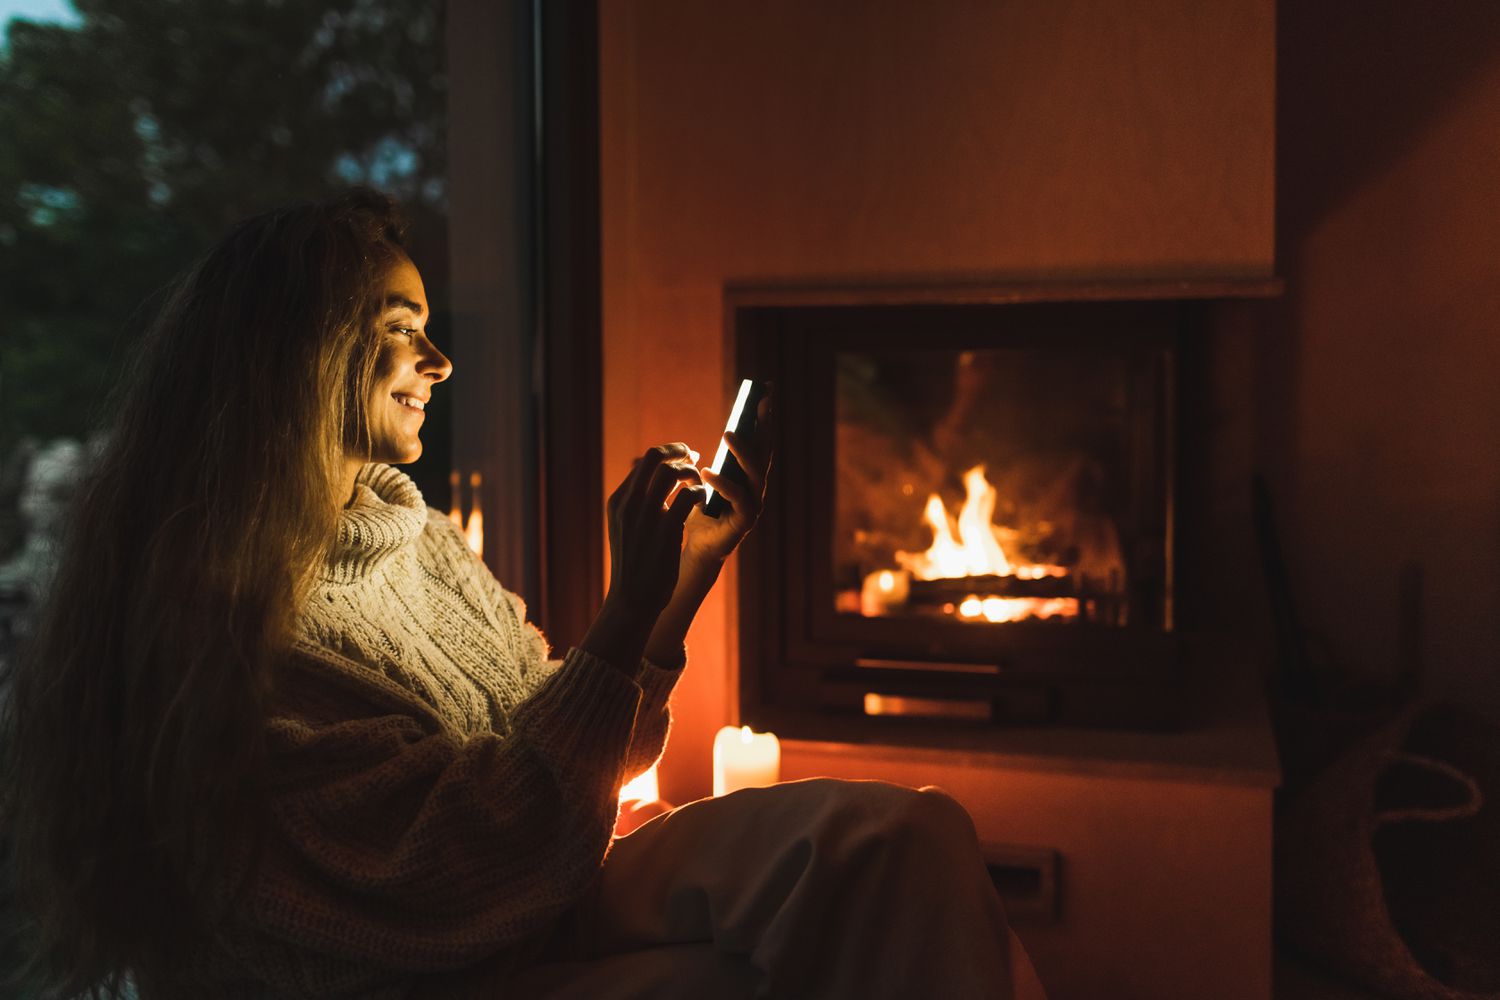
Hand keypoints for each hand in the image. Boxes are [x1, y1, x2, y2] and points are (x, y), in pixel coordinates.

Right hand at [602, 442, 705, 619]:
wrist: (632, 599)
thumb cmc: (635, 565)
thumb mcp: (627, 529)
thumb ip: (639, 505)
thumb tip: (661, 483)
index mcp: (618, 501)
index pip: (644, 462)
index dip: (667, 454)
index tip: (683, 457)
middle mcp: (629, 504)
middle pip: (655, 457)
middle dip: (679, 451)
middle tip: (695, 456)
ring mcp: (646, 516)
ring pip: (672, 472)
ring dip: (692, 472)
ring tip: (700, 482)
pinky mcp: (666, 530)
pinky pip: (689, 496)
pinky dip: (700, 492)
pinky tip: (703, 500)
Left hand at [683, 395, 774, 564]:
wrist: (694, 549)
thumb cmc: (695, 514)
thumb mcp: (694, 482)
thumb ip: (696, 464)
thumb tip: (692, 443)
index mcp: (745, 473)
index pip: (757, 439)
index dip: (762, 415)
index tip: (765, 388)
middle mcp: (755, 486)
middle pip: (764, 450)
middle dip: (764, 424)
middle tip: (761, 402)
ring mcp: (753, 503)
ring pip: (754, 473)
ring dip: (743, 452)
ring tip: (727, 434)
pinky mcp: (745, 521)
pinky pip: (739, 499)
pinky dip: (723, 484)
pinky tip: (707, 473)